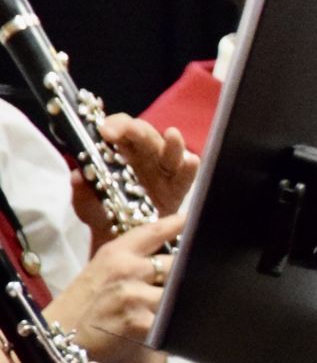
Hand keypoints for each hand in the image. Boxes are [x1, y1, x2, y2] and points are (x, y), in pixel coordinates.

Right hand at [42, 216, 182, 362]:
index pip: (154, 231)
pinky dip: (174, 324)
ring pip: (178, 292)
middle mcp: (126, 270)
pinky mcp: (139, 322)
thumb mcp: (101, 271)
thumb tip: (169, 255)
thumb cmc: (81, 306)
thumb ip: (133, 260)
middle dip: (188, 272)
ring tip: (181, 305)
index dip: (179, 223)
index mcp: (115, 253)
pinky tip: (172, 326)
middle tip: (197, 276)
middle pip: (177, 263)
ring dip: (181, 300)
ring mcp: (133, 295)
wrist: (57, 339)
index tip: (195, 219)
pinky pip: (170, 320)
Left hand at [70, 114, 194, 246]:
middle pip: (145, 135)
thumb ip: (81, 190)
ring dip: (173, 143)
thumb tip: (78, 176)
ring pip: (170, 151)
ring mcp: (164, 171)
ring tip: (172, 135)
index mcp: (121, 151)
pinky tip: (190, 161)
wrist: (119, 237)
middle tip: (129, 131)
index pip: (121, 128)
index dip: (115, 125)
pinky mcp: (178, 188)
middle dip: (138, 130)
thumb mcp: (85, 203)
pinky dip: (189, 168)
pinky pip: (185, 176)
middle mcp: (145, 155)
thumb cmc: (103, 212)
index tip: (105, 131)